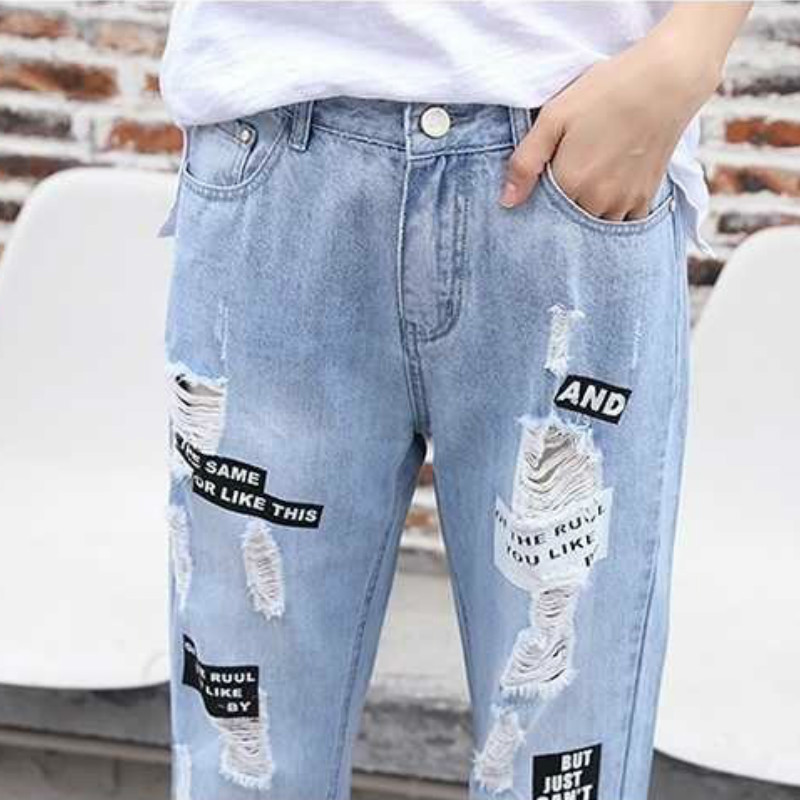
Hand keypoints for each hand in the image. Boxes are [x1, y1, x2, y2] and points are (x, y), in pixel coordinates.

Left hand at [499, 20, 721, 220]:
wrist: (667, 80)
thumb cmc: (606, 91)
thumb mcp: (554, 116)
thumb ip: (525, 162)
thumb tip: (507, 201)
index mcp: (570, 182)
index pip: (540, 213)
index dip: (536, 203)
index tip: (540, 187)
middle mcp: (597, 201)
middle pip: (567, 224)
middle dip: (560, 213)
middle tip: (565, 180)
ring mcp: (623, 203)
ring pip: (593, 227)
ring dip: (585, 215)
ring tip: (586, 185)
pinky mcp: (645, 199)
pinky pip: (621, 223)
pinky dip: (611, 215)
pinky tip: (607, 193)